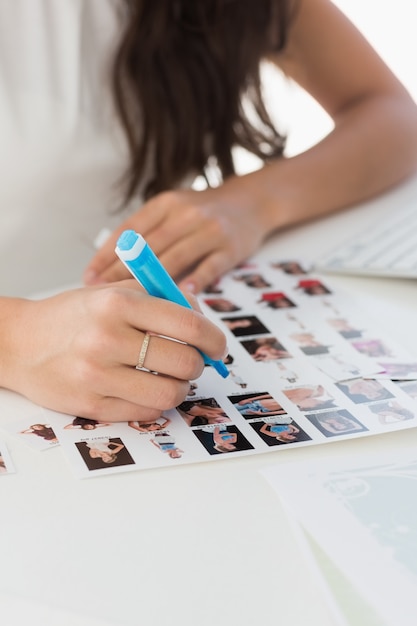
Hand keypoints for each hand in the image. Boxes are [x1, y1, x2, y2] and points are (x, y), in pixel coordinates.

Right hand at [4, 281, 226, 421]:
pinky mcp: (90, 405)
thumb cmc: (75, 315)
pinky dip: (157, 402)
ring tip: (171, 377)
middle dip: (199, 365)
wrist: (20, 343)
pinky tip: (147, 388)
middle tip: (194, 361)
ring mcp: (97, 375)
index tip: (217, 346)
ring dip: (181, 387)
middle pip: (185, 363)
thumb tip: (204, 320)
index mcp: (118, 303)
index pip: (189, 326)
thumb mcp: (114, 291)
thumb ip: (162, 298)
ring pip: (170, 393)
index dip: (214, 339)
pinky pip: (147, 411)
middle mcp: (107, 338)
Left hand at [84, 182, 268, 292]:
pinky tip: (180, 300)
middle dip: (122, 273)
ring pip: (177, 257)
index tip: (89, 277)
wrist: (252, 202)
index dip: (107, 255)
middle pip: (149, 246)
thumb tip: (112, 266)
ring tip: (133, 305)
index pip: (130, 230)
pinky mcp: (230, 247)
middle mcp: (185, 213)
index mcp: (165, 204)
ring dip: (154, 283)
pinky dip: (194, 283)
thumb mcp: (173, 210)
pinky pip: (209, 267)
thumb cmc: (204, 213)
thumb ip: (149, 232)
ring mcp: (210, 230)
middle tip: (102, 296)